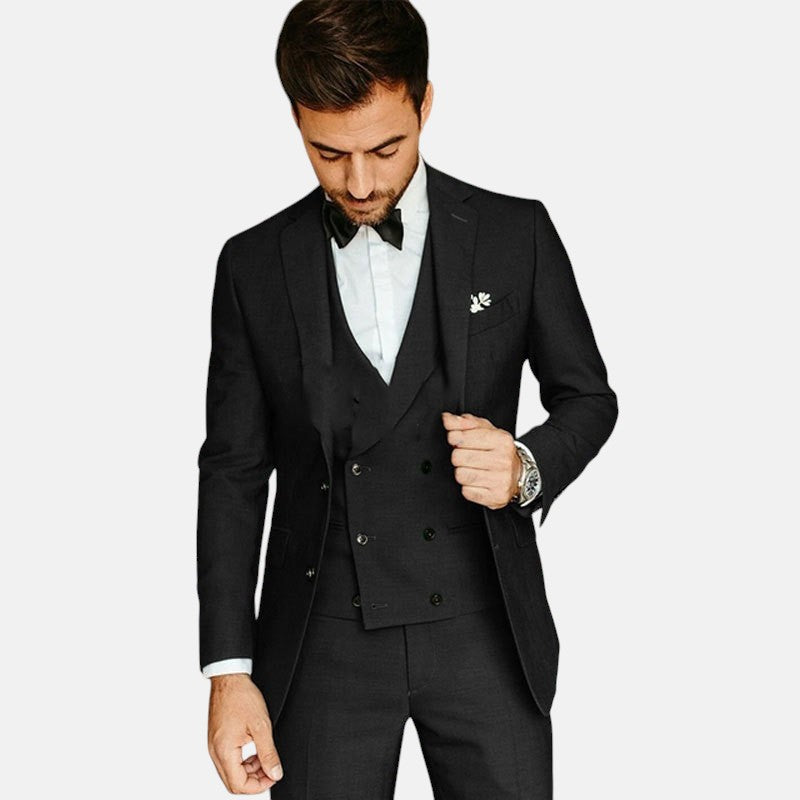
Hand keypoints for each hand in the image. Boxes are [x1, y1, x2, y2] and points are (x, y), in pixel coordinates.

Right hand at [207, 673, 282, 793]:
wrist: (229, 679)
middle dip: (254, 780)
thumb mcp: (261, 726)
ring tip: (264, 759)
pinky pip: (228, 760)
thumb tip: (275, 773)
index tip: (273, 777)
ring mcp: (214, 746)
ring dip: (249, 771)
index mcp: (224, 751)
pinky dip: (242, 761)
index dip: (258, 786)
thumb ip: (268, 753)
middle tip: (270, 770)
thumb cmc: (241, 697)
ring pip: (230, 772)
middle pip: (233, 782)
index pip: (238, 785)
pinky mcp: (217, 739)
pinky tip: (254, 752)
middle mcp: (215, 751)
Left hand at [441, 411, 521, 509]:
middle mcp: (503, 460)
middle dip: (458, 457)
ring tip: (472, 469)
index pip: (462, 437)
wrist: (520, 475)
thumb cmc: (500, 452)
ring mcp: (500, 480)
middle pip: (458, 457)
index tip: (457, 440)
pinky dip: (468, 487)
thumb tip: (447, 419)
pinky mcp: (495, 497)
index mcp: (501, 440)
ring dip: (462, 472)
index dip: (454, 438)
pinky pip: (466, 492)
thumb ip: (465, 423)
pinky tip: (477, 482)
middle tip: (468, 456)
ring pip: (460, 475)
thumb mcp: (486, 431)